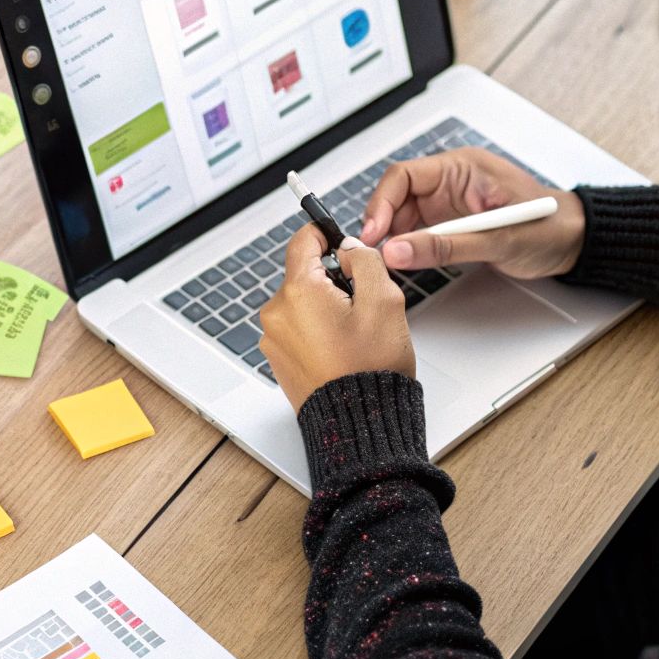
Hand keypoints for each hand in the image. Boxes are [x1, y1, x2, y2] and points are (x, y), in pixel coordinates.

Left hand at [259, 227, 414, 412]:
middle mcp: (277, 312)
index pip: (303, 241)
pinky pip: (299, 329)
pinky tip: (342, 350)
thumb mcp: (384, 300)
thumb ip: (366, 260)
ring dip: (327, 308)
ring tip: (355, 334)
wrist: (357, 423)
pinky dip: (318, 331)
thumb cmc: (370, 368)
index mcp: (298, 291)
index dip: (325, 234)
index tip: (339, 238)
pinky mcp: (279, 358)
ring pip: (303, 304)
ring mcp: (274, 337)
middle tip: (364, 303)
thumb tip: (349, 249)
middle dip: (334, 281)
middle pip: (305, 275)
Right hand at [360, 147, 585, 278]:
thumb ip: (445, 246)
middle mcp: (450, 182)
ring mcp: (449, 204)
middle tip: (373, 254)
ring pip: (404, 218)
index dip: (381, 204)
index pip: (404, 176)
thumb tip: (398, 251)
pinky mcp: (452, 224)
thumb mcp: (497, 240)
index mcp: (461, 168)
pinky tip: (406, 263)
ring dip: (394, 239)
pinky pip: (419, 233)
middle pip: (398, 197)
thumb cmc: (549, 227)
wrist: (575, 241)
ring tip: (388, 263)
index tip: (373, 234)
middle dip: (383, 224)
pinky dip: (410, 248)